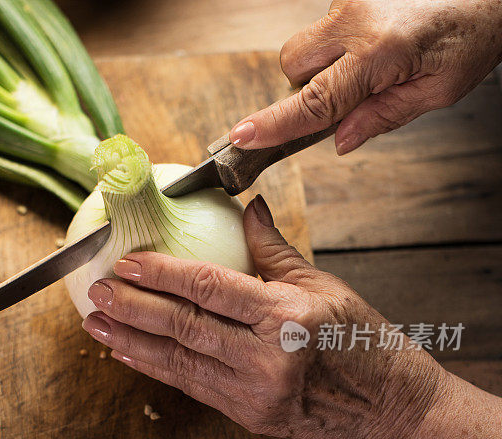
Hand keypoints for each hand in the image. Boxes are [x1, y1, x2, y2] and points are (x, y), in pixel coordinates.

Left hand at [82, 196, 445, 438]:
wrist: (387, 410)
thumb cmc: (362, 343)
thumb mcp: (325, 286)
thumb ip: (274, 250)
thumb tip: (248, 207)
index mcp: (289, 316)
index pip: (210, 288)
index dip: (163, 274)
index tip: (128, 261)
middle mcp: (268, 357)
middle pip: (184, 327)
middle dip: (133, 308)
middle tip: (97, 290)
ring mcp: (254, 392)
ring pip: (178, 362)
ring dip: (131, 341)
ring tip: (96, 324)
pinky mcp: (246, 415)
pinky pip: (191, 386)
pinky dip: (155, 368)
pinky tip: (128, 353)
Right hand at [228, 0, 501, 154]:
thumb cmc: (474, 29)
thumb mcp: (438, 88)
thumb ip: (383, 116)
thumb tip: (340, 140)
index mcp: (380, 53)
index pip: (314, 101)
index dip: (274, 124)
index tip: (241, 137)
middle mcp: (356, 19)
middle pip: (292, 65)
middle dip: (305, 86)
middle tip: (348, 90)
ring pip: (307, 44)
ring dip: (326, 61)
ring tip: (375, 57)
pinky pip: (327, 24)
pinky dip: (343, 39)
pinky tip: (380, 36)